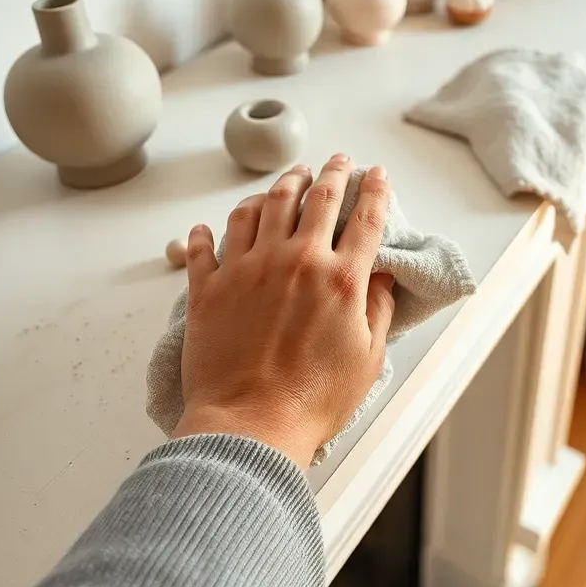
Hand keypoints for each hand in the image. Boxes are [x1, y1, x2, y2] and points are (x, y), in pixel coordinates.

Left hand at [172, 155, 394, 467]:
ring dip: (280, 187)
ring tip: (288, 179)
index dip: (374, 191)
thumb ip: (377, 310)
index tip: (376, 175)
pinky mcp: (209, 287)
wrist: (250, 425)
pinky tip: (206, 226)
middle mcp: (294, 262)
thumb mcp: (367, 358)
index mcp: (340, 280)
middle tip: (336, 161)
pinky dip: (205, 232)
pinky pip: (204, 245)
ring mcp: (247, 269)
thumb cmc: (312, 402)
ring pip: (262, 207)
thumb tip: (381, 278)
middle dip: (331, 173)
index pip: (364, 219)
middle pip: (316, 198)